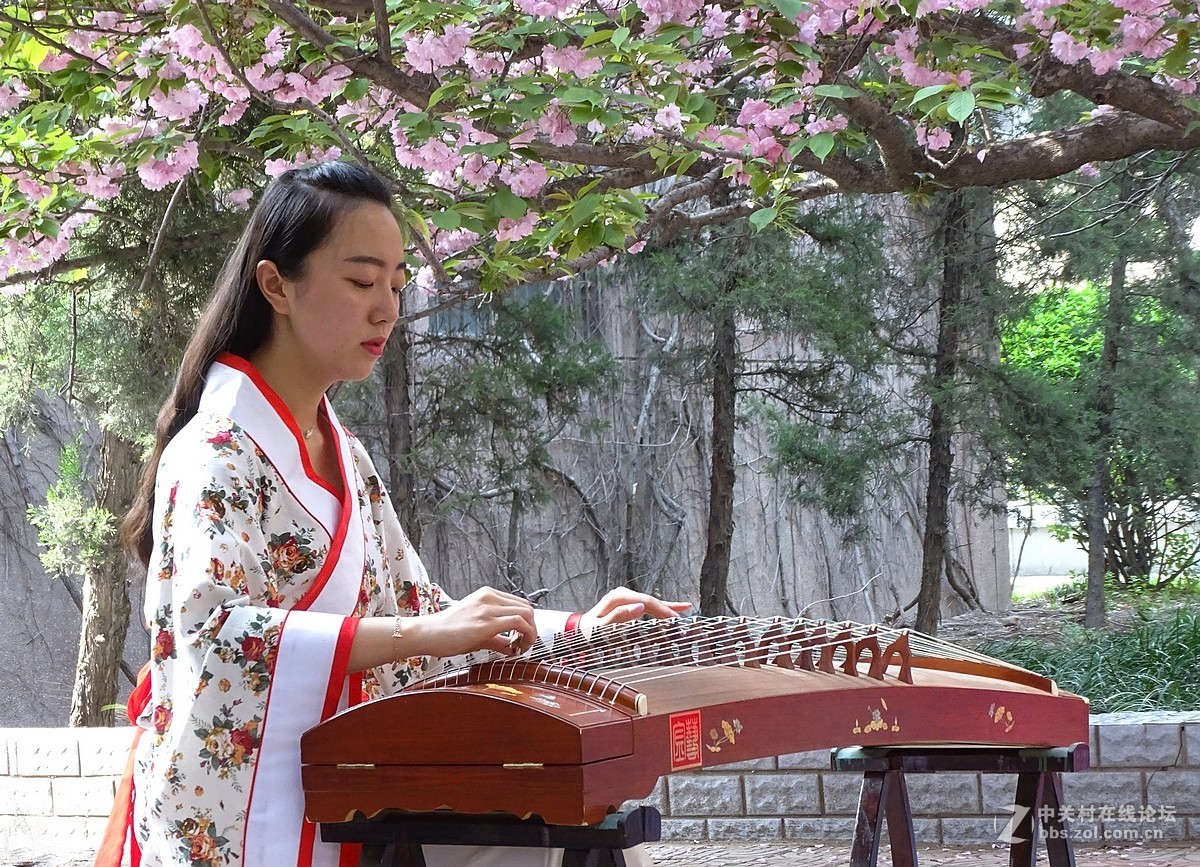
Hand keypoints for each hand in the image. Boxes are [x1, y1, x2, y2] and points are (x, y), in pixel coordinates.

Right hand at [405, 586, 537, 656]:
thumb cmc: (447, 633)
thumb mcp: (477, 632)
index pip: (519, 604)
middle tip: (525, 644)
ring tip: (522, 647)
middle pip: (526, 608)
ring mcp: (488, 608)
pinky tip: (516, 648)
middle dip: (532, 628)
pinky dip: (525, 635)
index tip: (523, 638)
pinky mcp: (486, 622)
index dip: (527, 622)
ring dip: (530, 632)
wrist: (428, 634)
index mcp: (487, 595)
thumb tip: (511, 647)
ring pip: (525, 614)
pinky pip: (517, 623)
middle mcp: (489, 597)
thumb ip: (497, 639)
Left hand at [578, 588, 691, 632]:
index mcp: (618, 597)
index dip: (662, 610)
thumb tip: (640, 606)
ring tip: (685, 615)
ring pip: (653, 603)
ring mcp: (628, 597)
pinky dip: (664, 606)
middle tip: (682, 624)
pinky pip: (650, 605)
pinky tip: (681, 606)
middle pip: (651, 601)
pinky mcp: (630, 603)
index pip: (646, 602)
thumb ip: (619, 617)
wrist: (581, 631)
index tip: (675, 621)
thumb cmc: (589, 632)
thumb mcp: (601, 628)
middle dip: (668, 611)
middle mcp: (624, 594)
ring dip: (668, 610)